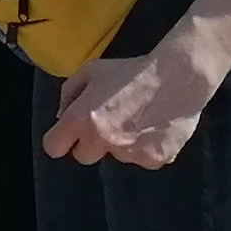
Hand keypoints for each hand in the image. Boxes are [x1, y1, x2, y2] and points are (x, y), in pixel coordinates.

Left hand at [43, 40, 221, 168]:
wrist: (177, 77)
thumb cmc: (130, 71)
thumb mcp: (90, 71)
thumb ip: (69, 95)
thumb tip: (60, 118)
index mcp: (81, 118)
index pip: (53, 147)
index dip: (60, 140)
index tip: (68, 135)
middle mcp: (102, 140)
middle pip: (83, 156)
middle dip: (89, 144)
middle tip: (106, 125)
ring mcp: (129, 153)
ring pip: (115, 157)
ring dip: (119, 145)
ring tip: (135, 121)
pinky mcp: (153, 160)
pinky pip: (141, 159)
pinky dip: (144, 149)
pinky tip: (152, 128)